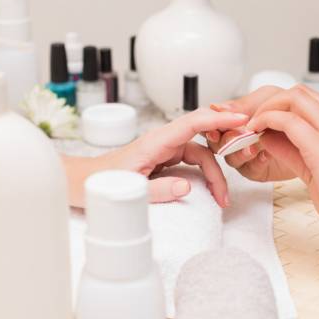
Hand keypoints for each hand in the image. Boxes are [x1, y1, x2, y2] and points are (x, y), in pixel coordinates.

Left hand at [65, 108, 248, 207]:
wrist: (78, 183)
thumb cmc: (96, 182)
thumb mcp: (127, 190)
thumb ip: (157, 190)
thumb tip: (186, 187)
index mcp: (154, 141)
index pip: (193, 123)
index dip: (218, 119)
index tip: (240, 120)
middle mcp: (162, 142)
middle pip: (203, 142)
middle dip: (223, 156)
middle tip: (239, 170)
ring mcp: (164, 151)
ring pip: (200, 155)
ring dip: (214, 174)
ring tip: (221, 199)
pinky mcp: (164, 162)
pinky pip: (192, 163)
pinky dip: (205, 176)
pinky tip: (211, 192)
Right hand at [205, 86, 297, 181]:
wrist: (313, 131)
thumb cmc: (290, 111)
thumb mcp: (268, 98)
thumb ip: (243, 104)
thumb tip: (216, 107)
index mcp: (232, 119)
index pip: (212, 124)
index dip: (211, 126)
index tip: (216, 127)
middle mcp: (235, 138)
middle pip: (216, 143)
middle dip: (225, 140)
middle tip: (236, 135)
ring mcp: (244, 155)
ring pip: (230, 158)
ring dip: (241, 151)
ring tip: (253, 145)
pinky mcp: (256, 170)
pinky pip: (249, 169)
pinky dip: (257, 161)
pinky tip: (266, 154)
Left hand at [246, 85, 318, 248]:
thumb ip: (296, 151)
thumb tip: (269, 137)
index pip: (310, 100)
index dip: (282, 106)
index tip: (264, 121)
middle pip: (300, 92)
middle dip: (270, 103)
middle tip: (253, 122)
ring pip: (294, 99)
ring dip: (266, 109)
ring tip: (252, 128)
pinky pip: (289, 122)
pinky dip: (268, 122)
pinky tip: (257, 135)